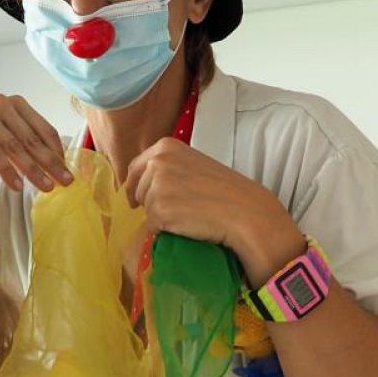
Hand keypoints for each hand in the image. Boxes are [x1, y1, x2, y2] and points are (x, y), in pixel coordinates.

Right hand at [0, 95, 70, 193]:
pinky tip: (17, 186)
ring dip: (33, 170)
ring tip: (45, 188)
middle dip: (50, 163)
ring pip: (15, 147)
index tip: (67, 170)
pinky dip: (7, 171)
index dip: (57, 151)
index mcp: (13, 103)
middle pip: (32, 139)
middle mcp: (0, 104)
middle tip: (65, 183)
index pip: (43, 128)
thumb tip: (50, 168)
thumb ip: (21, 149)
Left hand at [123, 138, 303, 282]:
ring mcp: (157, 186)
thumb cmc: (223, 189)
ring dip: (160, 216)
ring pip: (145, 209)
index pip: (135, 168)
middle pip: (137, 190)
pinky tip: (187, 224)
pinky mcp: (160, 210)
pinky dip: (166, 230)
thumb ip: (168, 167)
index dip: (134, 185)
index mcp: (165, 146)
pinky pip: (153, 226)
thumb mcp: (193, 163)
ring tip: (188, 214)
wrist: (243, 210)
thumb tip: (141, 185)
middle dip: (150, 202)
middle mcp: (157, 162)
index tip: (135, 198)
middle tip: (179, 208)